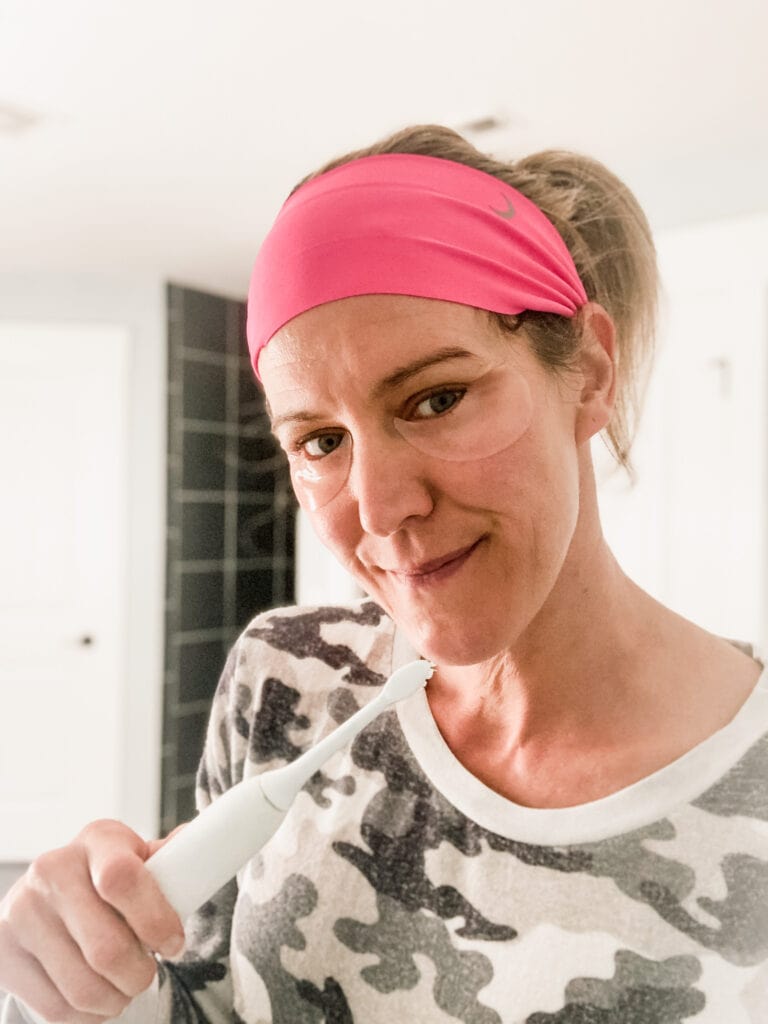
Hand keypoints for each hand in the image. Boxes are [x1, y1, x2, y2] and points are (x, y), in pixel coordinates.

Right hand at [0, 819, 185, 1022]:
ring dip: (114, 1000)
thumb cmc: (110, 879)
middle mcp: (53, 869)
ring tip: (121, 988)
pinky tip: (94, 998)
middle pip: (107, 948)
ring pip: (83, 986)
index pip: (122, 879)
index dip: (156, 921)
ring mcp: (22, 911)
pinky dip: (86, 1015)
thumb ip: (171, 861)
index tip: (174, 944)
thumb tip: (198, 848)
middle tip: (145, 975)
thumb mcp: (141, 861)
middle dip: (138, 974)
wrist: (51, 898)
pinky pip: (55, 1009)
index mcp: (98, 840)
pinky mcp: (4, 952)